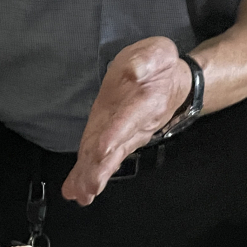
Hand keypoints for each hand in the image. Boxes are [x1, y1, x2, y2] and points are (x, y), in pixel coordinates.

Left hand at [62, 37, 193, 205]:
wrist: (170, 84)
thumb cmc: (160, 67)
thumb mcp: (158, 53)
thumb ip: (148, 60)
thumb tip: (136, 70)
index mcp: (144, 103)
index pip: (128, 120)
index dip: (115, 134)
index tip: (101, 149)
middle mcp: (133, 126)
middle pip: (116, 149)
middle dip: (101, 168)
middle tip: (89, 186)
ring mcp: (122, 136)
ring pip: (107, 159)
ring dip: (93, 177)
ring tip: (81, 194)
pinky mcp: (111, 140)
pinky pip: (100, 160)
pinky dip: (87, 176)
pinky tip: (76, 192)